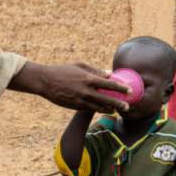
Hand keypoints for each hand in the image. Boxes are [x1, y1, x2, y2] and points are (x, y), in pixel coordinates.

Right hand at [9, 62, 129, 113]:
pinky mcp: (75, 106)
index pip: (109, 84)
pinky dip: (98, 109)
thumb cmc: (63, 70)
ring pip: (99, 107)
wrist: (46, 81)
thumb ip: (95, 70)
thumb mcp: (79, 66)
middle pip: (107, 99)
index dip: (121, 88)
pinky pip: (90, 109)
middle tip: (127, 107)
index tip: (129, 91)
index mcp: (88, 79)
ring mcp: (80, 100)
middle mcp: (86, 91)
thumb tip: (108, 74)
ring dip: (109, 109)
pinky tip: (103, 109)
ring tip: (116, 110)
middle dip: (118, 104)